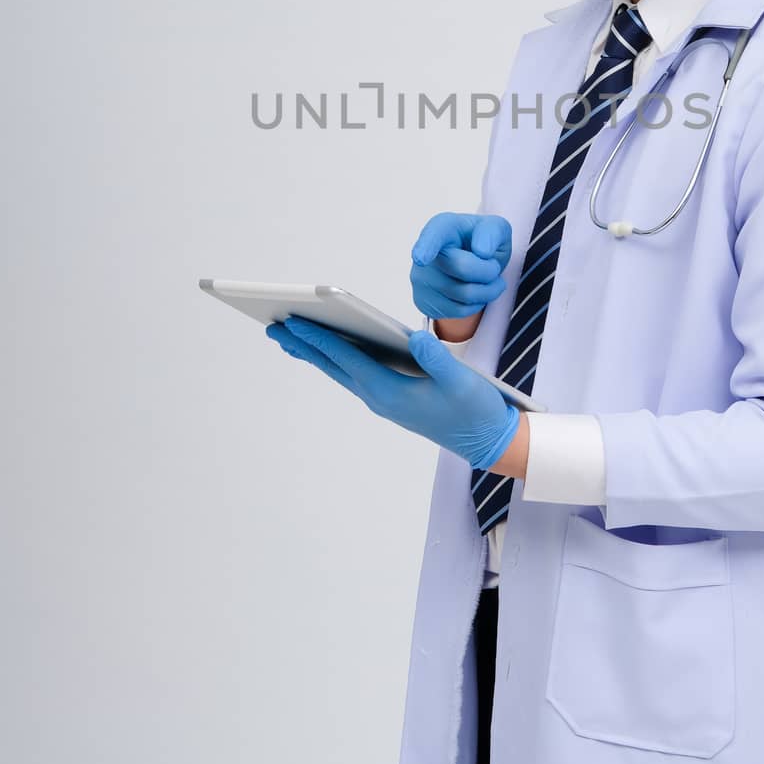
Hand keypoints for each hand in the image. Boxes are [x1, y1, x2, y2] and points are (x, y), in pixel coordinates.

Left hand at [266, 316, 520, 471]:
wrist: (488, 442)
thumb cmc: (476, 410)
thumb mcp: (461, 381)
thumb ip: (437, 358)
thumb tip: (413, 337)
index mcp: (391, 392)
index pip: (347, 358)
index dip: (319, 337)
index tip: (293, 321)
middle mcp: (380, 397)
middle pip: (334, 366)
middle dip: (304, 345)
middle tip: (274, 326)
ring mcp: (385, 400)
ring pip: (342, 372)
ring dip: (316, 353)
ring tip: (291, 337)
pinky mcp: (393, 399)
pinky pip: (356, 376)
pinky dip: (337, 360)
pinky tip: (331, 350)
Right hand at [410, 212, 511, 319]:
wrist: (472, 264)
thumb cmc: (481, 242)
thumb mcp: (496, 228)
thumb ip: (493, 231)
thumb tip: (482, 251)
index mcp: (441, 227)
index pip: (432, 236)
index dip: (426, 247)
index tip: (421, 258)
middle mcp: (424, 252)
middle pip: (463, 268)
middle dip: (489, 271)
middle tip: (493, 266)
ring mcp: (420, 279)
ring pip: (463, 294)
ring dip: (487, 290)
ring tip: (488, 280)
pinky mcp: (423, 301)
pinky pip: (458, 311)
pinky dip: (476, 304)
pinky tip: (475, 291)